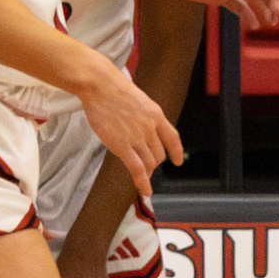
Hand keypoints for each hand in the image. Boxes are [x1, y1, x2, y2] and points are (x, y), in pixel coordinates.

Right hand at [77, 61, 183, 200]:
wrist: (101, 86)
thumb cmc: (115, 90)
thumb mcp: (139, 101)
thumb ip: (145, 116)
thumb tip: (145, 127)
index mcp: (156, 115)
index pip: (172, 137)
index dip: (176, 151)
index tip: (177, 161)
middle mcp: (150, 128)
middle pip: (158, 154)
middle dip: (154, 162)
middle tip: (146, 167)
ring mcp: (137, 138)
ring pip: (149, 163)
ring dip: (146, 172)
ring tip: (143, 178)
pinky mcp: (122, 146)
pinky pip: (137, 169)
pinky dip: (143, 182)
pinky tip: (145, 191)